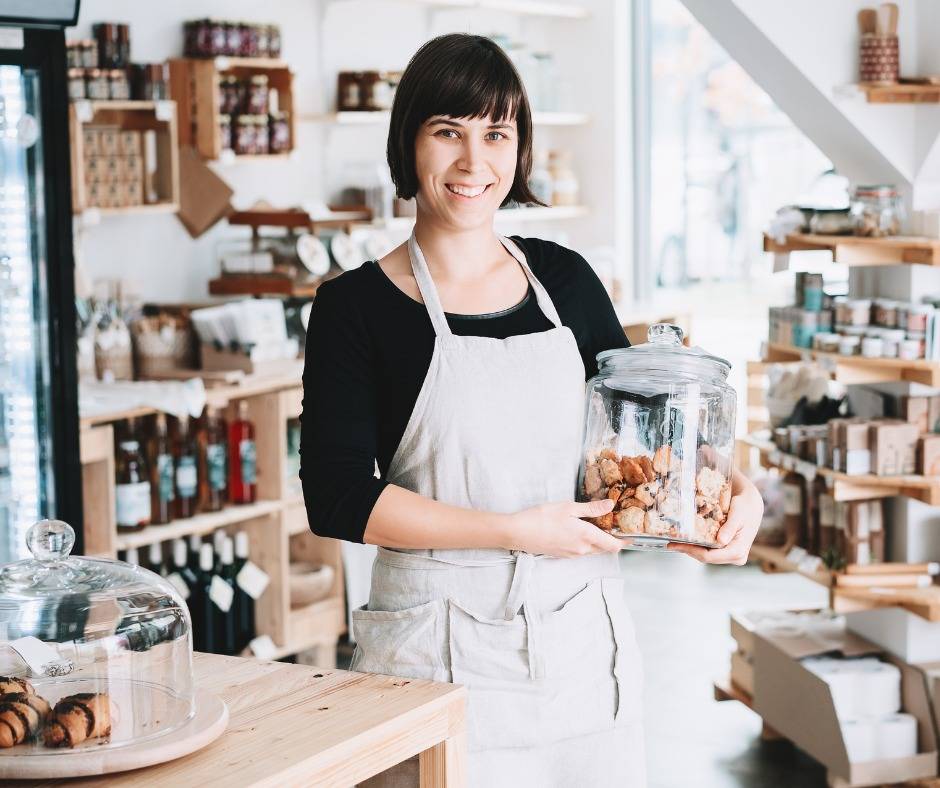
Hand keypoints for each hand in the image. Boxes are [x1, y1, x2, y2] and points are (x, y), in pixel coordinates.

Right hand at [504, 499, 626, 557]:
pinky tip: (578, 531)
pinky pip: (580, 551)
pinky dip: (585, 543)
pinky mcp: (562, 555)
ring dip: (598, 542)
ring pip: (592, 550)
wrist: (519, 532)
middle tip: (614, 526)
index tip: (631, 536)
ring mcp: (571, 554)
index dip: (624, 542)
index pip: (612, 545)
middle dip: (611, 540)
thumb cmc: (542, 517)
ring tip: (597, 527)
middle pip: (604, 549)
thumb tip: (610, 505)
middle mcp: (582, 549)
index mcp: (586, 536)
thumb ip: (591, 508)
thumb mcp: (568, 507)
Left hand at [667, 469, 763, 564]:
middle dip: (688, 550)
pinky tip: (685, 539)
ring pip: (706, 555)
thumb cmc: (745, 507)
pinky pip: (709, 550)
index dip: (691, 551)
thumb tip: (721, 541)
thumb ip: (730, 527)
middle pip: (705, 557)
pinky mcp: (727, 550)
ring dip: (690, 548)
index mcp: (738, 551)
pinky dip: (697, 545)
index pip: (709, 556)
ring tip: (674, 541)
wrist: (752, 504)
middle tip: (670, 543)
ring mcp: (731, 555)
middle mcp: (735, 557)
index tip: (676, 544)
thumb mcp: (738, 514)